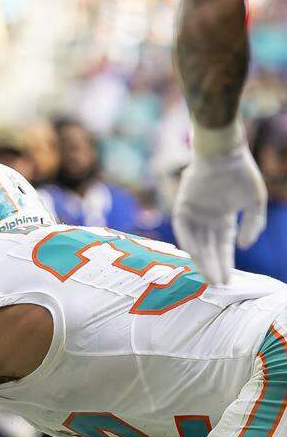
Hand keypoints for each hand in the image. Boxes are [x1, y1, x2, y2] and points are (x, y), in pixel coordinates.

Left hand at [172, 142, 266, 285]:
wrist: (224, 153)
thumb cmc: (241, 173)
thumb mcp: (254, 202)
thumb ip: (253, 224)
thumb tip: (244, 247)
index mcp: (221, 219)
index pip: (222, 246)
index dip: (225, 262)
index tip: (228, 280)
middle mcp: (206, 220)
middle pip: (208, 248)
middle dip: (213, 266)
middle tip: (217, 283)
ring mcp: (193, 215)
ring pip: (196, 243)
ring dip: (202, 260)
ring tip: (209, 276)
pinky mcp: (181, 208)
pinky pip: (184, 230)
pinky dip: (190, 243)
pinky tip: (197, 256)